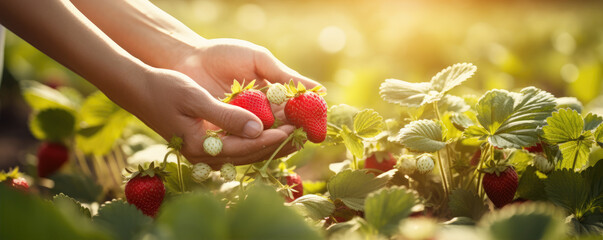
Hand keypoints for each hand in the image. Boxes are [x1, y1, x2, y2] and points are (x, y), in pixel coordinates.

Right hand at [145, 39, 322, 166]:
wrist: (139, 89)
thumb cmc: (165, 88)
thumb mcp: (196, 99)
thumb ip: (226, 116)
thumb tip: (258, 129)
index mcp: (201, 147)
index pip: (244, 148)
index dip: (270, 139)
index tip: (292, 129)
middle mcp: (204, 156)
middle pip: (248, 156)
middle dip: (275, 146)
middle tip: (300, 134)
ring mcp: (204, 153)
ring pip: (244, 154)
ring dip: (268, 145)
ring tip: (292, 134)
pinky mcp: (205, 145)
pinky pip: (236, 148)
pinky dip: (255, 141)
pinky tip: (270, 132)